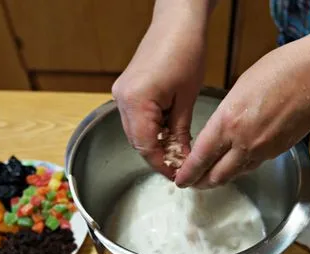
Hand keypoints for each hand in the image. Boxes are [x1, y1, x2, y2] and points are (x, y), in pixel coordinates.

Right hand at [112, 9, 206, 178]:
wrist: (177, 22)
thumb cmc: (185, 52)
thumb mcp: (187, 99)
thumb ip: (180, 132)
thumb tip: (181, 158)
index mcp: (135, 102)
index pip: (146, 147)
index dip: (163, 165)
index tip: (179, 176)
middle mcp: (122, 100)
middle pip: (138, 142)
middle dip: (160, 157)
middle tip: (181, 166)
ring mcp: (121, 94)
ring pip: (136, 133)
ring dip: (156, 145)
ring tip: (178, 152)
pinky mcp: (127, 90)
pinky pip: (136, 120)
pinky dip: (152, 131)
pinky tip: (169, 134)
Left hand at [175, 41, 309, 187]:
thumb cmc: (277, 71)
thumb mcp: (238, 89)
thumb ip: (225, 116)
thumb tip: (219, 131)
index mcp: (227, 122)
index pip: (200, 158)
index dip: (188, 173)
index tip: (180, 180)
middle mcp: (243, 142)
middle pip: (217, 175)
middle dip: (202, 182)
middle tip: (193, 184)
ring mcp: (264, 149)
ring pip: (236, 173)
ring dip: (221, 177)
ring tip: (212, 177)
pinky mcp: (279, 151)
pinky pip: (254, 165)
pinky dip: (241, 168)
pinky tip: (237, 164)